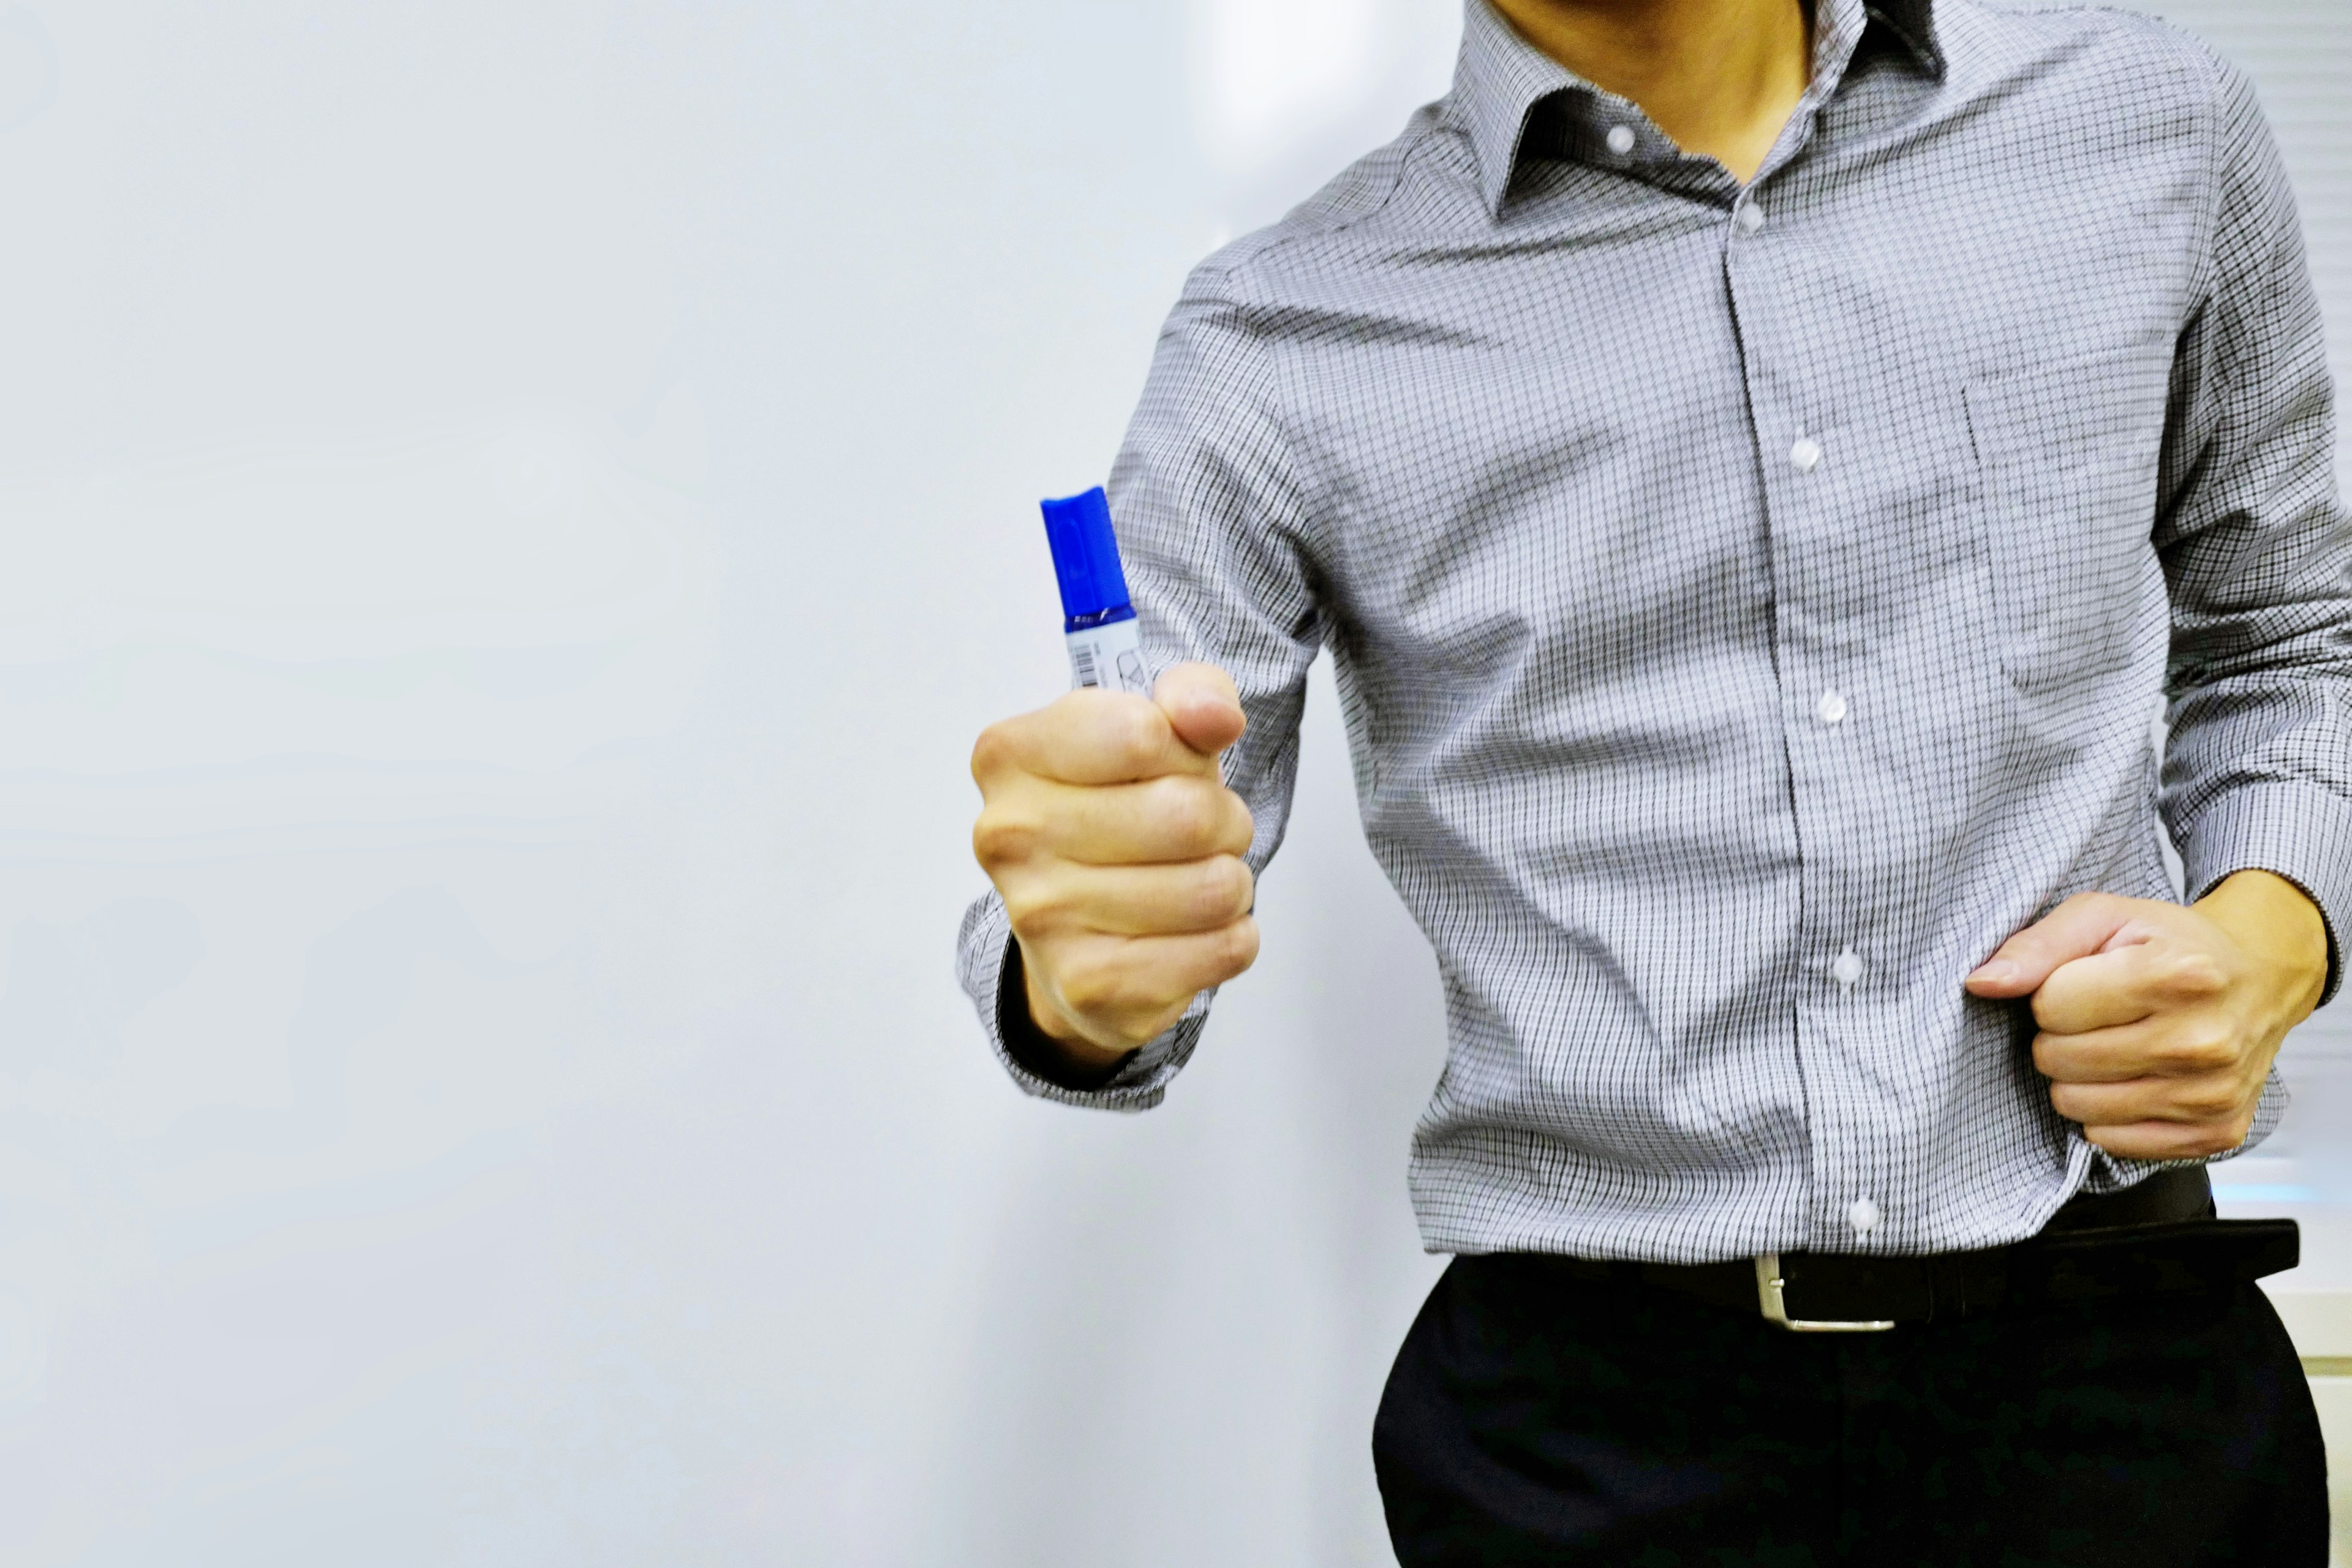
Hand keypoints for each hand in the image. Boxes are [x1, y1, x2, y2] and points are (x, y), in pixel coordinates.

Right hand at [970, 663, 1258, 1073]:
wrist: (1075, 932)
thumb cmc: (1117, 813)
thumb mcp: (1154, 727)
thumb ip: (1193, 694)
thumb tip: (1216, 716)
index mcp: (1011, 755)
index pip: (1143, 733)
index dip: (1187, 750)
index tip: (1172, 766)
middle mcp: (1009, 835)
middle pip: (1186, 814)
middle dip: (1223, 820)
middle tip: (1202, 833)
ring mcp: (1041, 916)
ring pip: (1213, 887)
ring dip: (1231, 882)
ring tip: (1196, 879)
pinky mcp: (1089, 984)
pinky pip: (1221, 950)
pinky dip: (1233, 937)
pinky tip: (1196, 930)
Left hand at [1963, 871, 2327, 1159]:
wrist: (2259, 979)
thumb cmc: (2172, 945)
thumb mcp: (2102, 917)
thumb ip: (2036, 946)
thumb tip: (1982, 983)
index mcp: (2178, 975)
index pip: (2050, 1007)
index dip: (2052, 994)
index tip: (2084, 983)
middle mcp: (2203, 1040)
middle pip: (2059, 1060)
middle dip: (2060, 1036)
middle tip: (2097, 1017)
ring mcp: (2213, 1093)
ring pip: (2079, 1107)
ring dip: (2079, 1077)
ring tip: (2115, 1045)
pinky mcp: (2217, 1132)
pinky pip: (2114, 1142)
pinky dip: (2109, 1114)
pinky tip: (2136, 1078)